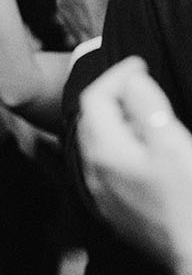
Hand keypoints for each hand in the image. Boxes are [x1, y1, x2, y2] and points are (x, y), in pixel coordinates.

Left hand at [79, 57, 191, 274]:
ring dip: (116, 122)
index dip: (117, 76)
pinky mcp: (116, 210)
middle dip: (113, 97)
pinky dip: (122, 148)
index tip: (140, 65)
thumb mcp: (173, 145)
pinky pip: (109, 167)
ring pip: (100, 144)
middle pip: (93, 120)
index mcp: (104, 150)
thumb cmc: (189, 201)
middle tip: (142, 85)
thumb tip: (131, 78)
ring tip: (145, 114)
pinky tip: (144, 151)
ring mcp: (102, 193)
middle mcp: (94, 171)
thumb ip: (147, 108)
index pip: (95, 98)